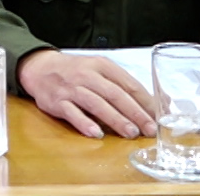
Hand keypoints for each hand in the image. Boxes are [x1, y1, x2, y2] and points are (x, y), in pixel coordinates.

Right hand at [17, 50, 157, 138]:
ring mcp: (71, 88)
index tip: (159, 117)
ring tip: (130, 133)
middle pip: (115, 94)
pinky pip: (72, 113)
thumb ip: (125, 86)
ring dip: (115, 119)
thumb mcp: (100, 70)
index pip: (128, 84)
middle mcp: (87, 75)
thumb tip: (160, 103)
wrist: (39, 67)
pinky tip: (96, 133)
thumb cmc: (76, 72)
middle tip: (149, 129)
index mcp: (102, 66)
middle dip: (134, 113)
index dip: (145, 102)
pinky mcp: (56, 101)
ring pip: (96, 103)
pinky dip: (84, 123)